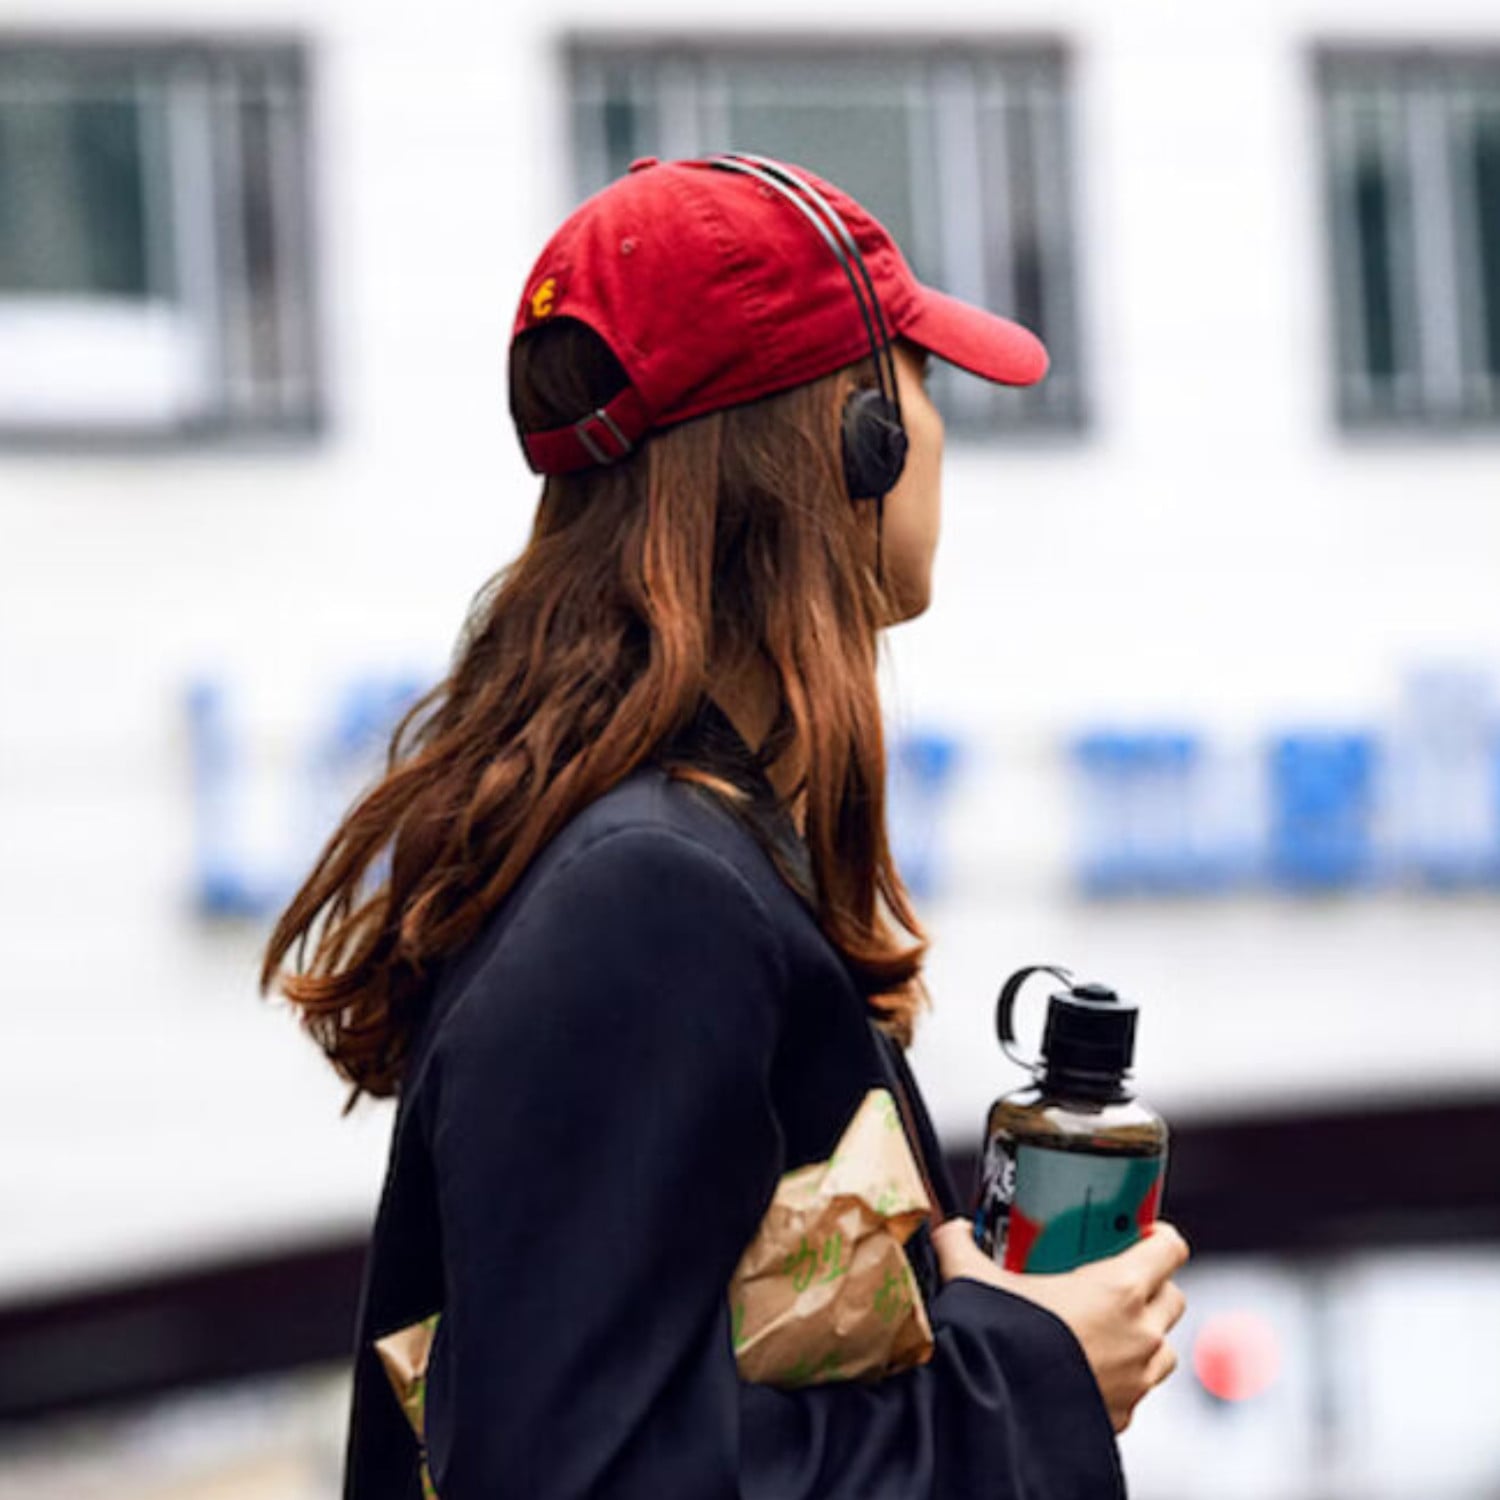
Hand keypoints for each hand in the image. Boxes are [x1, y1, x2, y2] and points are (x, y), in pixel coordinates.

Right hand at [931, 1215, 1190, 1434]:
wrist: (994, 1416)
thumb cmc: (997, 1344)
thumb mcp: (973, 1280)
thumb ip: (963, 1246)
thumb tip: (954, 1231)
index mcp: (1118, 1290)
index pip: (1169, 1248)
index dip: (1156, 1234)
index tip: (1136, 1230)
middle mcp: (1139, 1334)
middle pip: (1171, 1296)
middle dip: (1150, 1284)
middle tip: (1111, 1277)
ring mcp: (1136, 1380)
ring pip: (1162, 1346)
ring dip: (1142, 1333)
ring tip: (1102, 1327)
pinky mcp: (1123, 1415)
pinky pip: (1138, 1386)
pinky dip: (1123, 1374)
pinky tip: (1085, 1366)